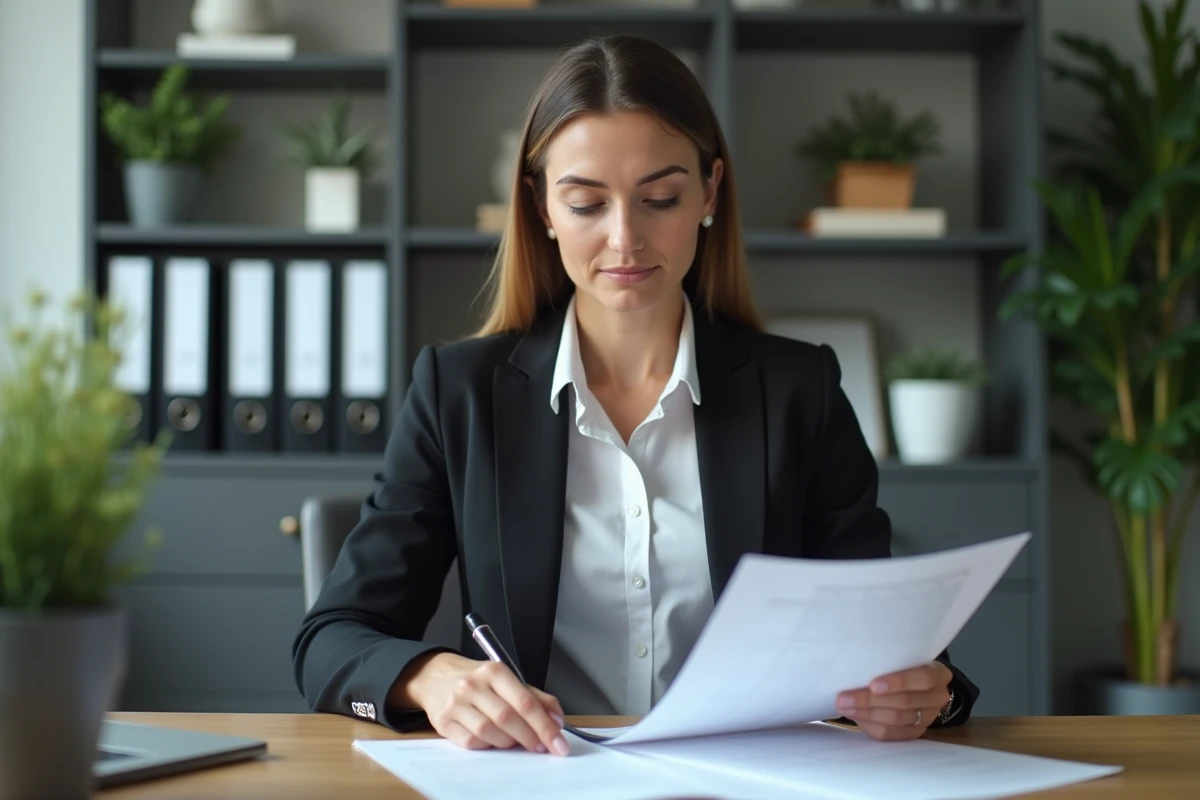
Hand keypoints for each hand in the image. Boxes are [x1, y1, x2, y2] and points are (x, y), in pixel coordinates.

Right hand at [399, 652, 569, 754]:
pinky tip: (492, 739)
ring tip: (515, 740)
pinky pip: (472, 742)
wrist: (436, 676)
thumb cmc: (477, 680)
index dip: (544, 726)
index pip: (525, 702)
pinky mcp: (443, 722)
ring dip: (509, 743)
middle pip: (508, 718)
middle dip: (530, 737)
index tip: (558, 741)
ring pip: (490, 733)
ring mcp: (456, 704)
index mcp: (494, 671)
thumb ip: (535, 697)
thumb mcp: (506, 679)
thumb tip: (557, 719)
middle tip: (542, 747)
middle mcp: (473, 685)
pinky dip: (488, 745)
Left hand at [835, 661, 952, 741]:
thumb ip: (889, 661)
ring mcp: (927, 718)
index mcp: (938, 674)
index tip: (872, 684)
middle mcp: (937, 698)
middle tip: (843, 698)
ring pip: (895, 720)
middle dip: (869, 700)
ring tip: (844, 706)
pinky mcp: (915, 733)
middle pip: (903, 702)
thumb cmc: (904, 665)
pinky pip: (890, 734)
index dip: (898, 682)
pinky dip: (870, 725)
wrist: (918, 685)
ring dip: (866, 713)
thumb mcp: (903, 658)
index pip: (923, 678)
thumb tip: (856, 666)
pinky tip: (855, 716)